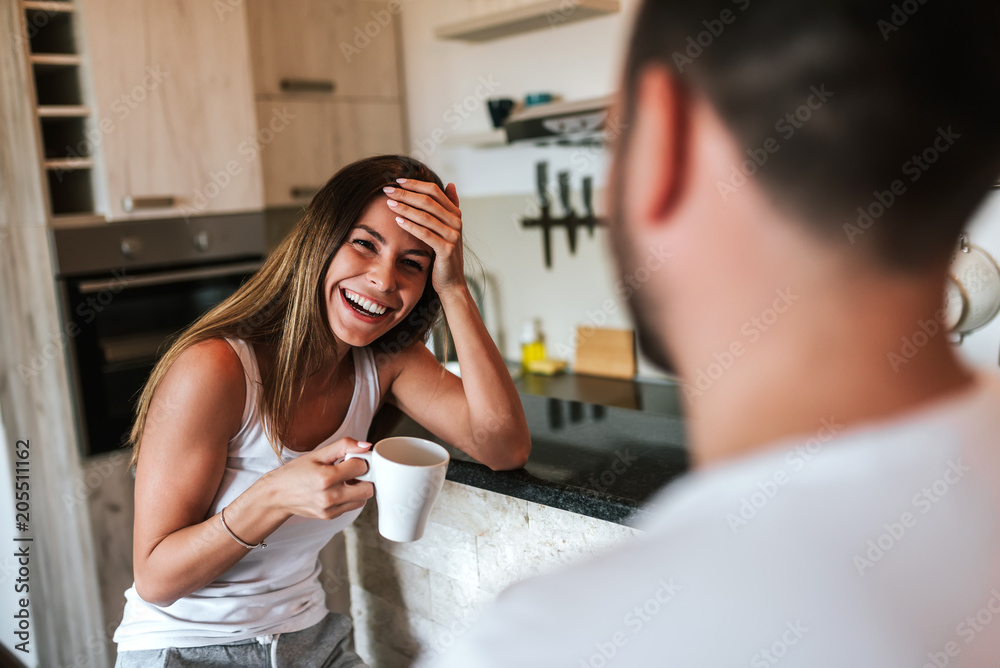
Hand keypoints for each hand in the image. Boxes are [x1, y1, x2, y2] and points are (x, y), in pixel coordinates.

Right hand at [263, 437, 373, 520]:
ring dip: (358, 489)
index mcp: (326, 478)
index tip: (352, 458)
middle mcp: (329, 497)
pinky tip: (337, 489)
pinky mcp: (330, 516)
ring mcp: (330, 509)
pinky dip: (349, 498)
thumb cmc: (296, 472)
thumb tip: (366, 445)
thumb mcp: (318, 454)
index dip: (360, 460)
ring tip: (343, 480)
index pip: (361, 467)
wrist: (277, 495)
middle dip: (364, 477)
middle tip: (351, 471)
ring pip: (362, 499)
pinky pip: (351, 507)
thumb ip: (343, 446)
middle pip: (368, 488)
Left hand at [383, 178, 465, 294]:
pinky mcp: (447, 249)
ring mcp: (453, 236)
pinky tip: (397, 220)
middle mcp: (456, 222)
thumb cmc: (443, 255)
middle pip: (428, 200)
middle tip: (387, 189)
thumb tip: (451, 184)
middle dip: (406, 193)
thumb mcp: (446, 229)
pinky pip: (425, 233)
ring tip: (389, 203)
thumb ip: (448, 207)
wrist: (451, 282)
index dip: (415, 184)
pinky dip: (410, 225)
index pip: (434, 191)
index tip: (397, 181)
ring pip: (426, 216)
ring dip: (405, 207)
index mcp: (455, 214)